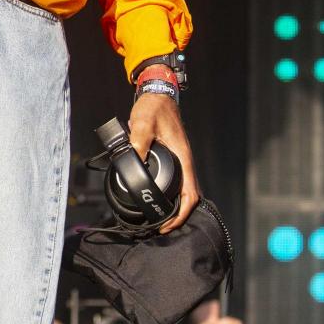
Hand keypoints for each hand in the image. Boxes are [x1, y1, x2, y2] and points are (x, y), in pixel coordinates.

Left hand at [126, 91, 199, 233]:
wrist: (158, 95)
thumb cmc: (154, 108)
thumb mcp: (143, 124)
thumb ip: (138, 141)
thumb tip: (133, 160)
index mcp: (182, 158)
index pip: (190, 193)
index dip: (181, 213)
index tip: (169, 225)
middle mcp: (184, 162)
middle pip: (189, 196)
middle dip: (178, 216)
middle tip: (160, 228)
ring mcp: (180, 161)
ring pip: (183, 190)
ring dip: (174, 207)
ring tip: (158, 219)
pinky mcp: (172, 158)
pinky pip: (175, 181)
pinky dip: (169, 194)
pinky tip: (155, 197)